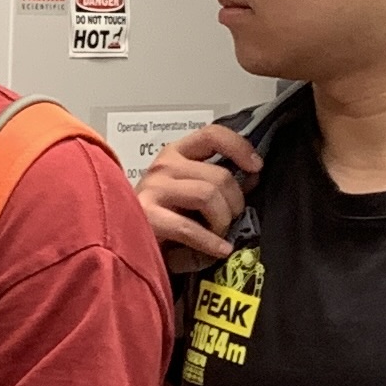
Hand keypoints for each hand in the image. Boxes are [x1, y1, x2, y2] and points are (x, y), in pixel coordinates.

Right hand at [138, 124, 261, 268]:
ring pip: (209, 195)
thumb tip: (252, 177)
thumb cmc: (164, 221)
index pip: (212, 134)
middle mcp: (163, 166)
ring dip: (222, 221)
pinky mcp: (146, 216)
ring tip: (218, 236)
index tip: (256, 167)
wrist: (128, 247)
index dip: (240, 147)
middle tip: (230, 221)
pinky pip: (190, 228)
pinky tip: (219, 250)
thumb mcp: (193, 197)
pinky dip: (211, 243)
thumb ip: (220, 185)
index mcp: (175, 154)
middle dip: (235, 203)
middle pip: (219, 175)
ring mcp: (153, 189)